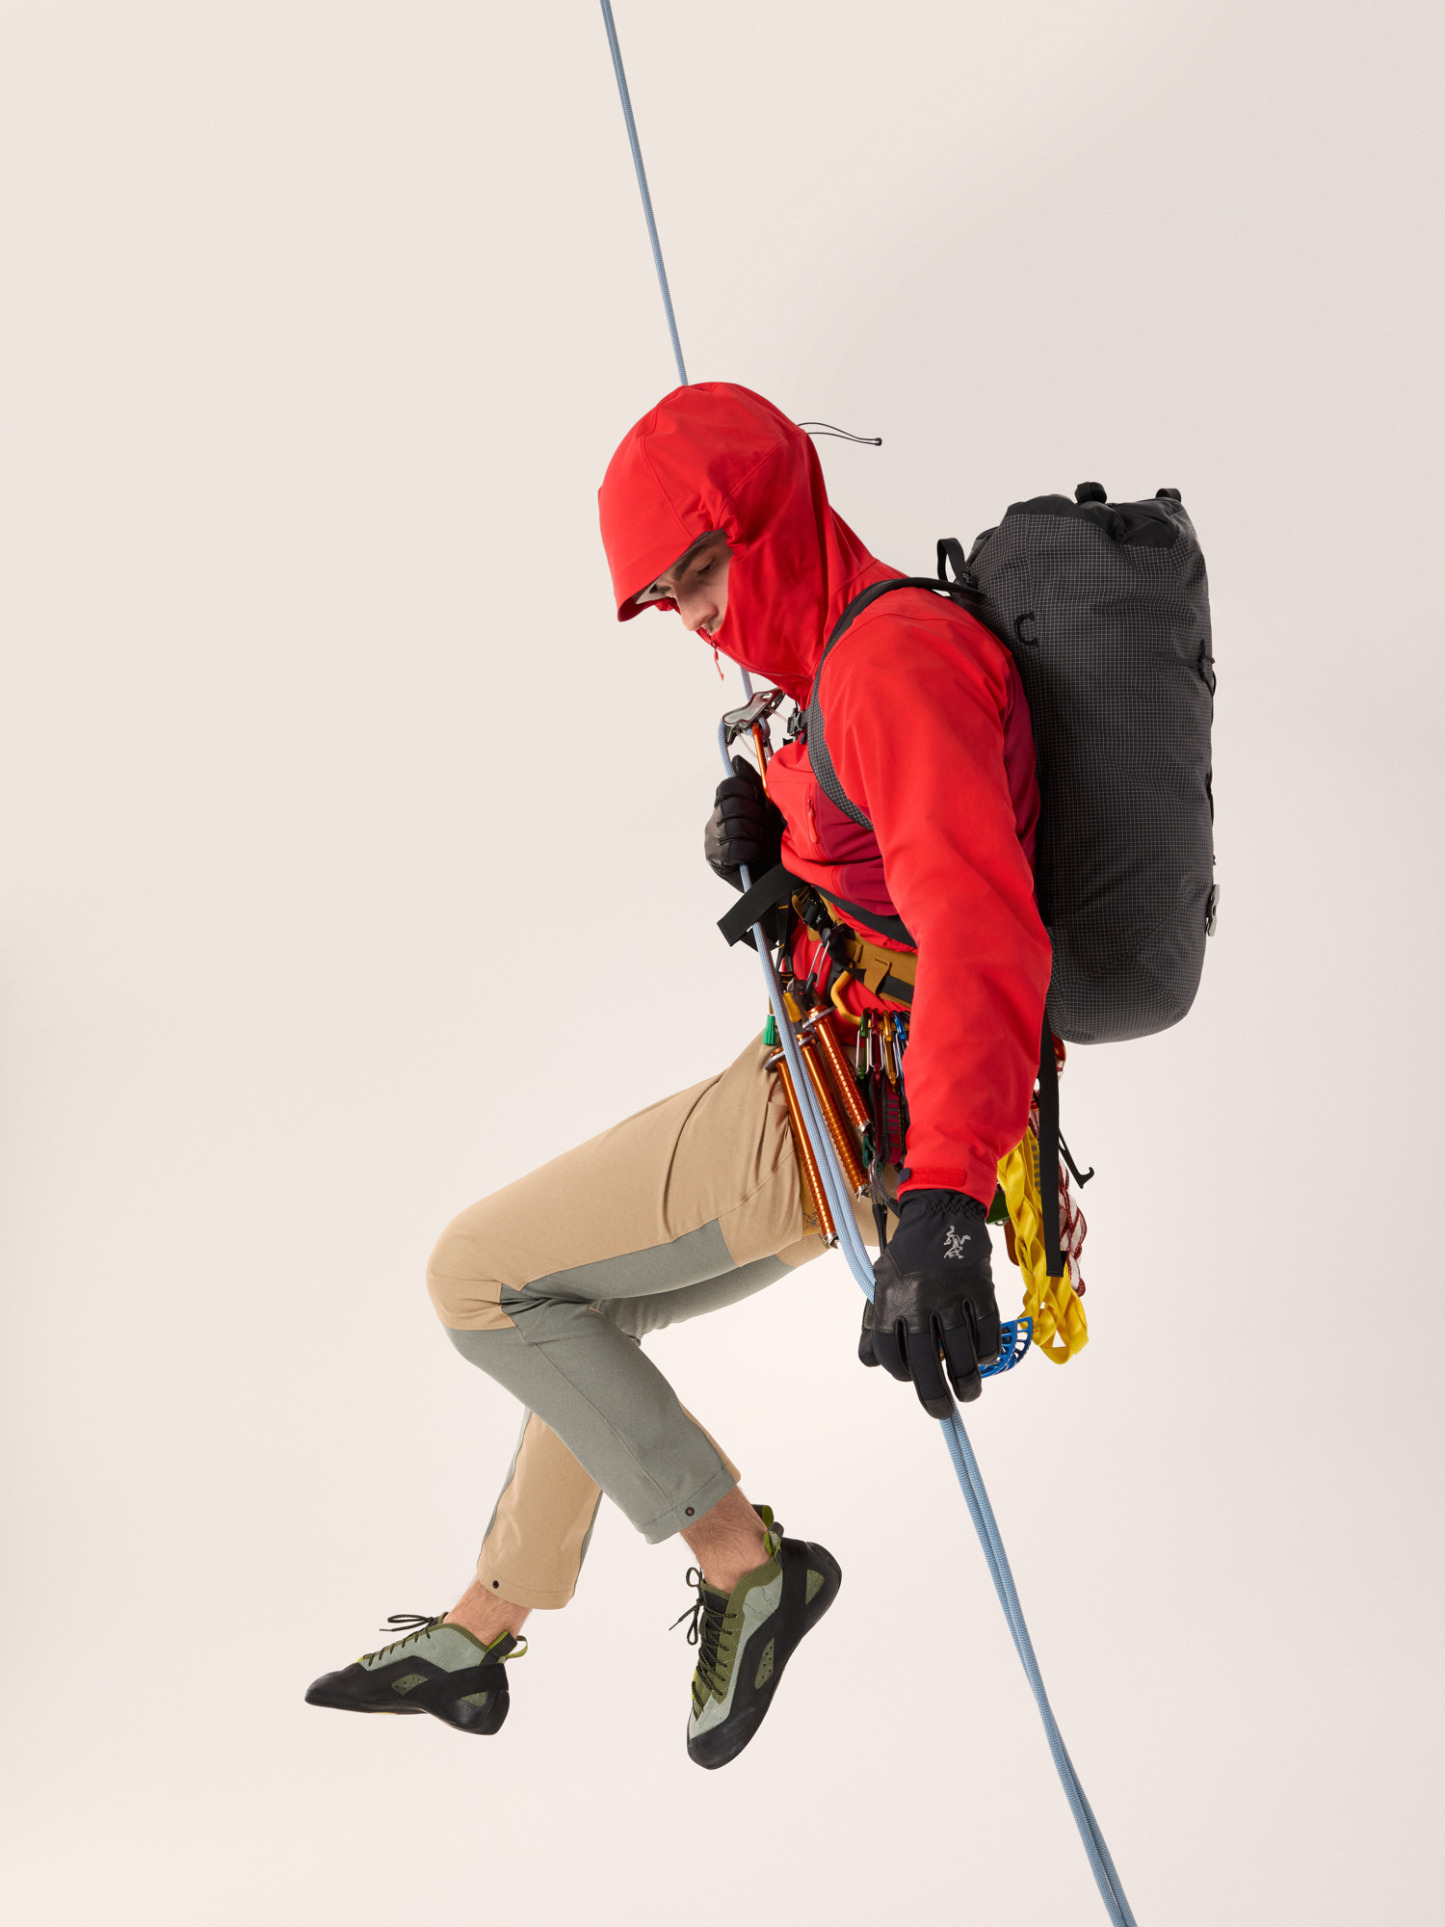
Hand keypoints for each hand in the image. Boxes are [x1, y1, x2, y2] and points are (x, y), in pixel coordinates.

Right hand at [703, 756, 783, 887]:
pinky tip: (755, 853)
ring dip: (755, 834)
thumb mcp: (768, 807)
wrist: (777, 873)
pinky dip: (751, 850)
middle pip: (731, 805)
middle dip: (755, 814)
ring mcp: (713, 840)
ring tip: (761, 842)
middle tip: (763, 825)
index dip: (746, 789)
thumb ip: (754, 782)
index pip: (727, 786)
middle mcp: (715, 821)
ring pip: (734, 826)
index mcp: (725, 805)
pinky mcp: (717, 860)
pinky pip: (735, 847)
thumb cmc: (771, 840)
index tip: (759, 798)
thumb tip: (737, 760)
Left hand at [859, 1190, 1000, 1415]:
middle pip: (923, 1363)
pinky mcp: (979, 1291)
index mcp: (890, 1301)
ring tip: (968, 1393)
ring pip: (960, 1353)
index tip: (910, 1379)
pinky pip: (986, 1332)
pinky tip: (983, 1358)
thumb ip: (876, 1322)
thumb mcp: (883, 1283)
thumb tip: (871, 1362)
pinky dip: (986, 1351)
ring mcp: (951, 1298)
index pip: (887, 1352)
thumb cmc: (908, 1254)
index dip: (898, 1372)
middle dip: (933, 1395)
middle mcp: (918, 1303)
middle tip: (941, 1411)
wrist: (940, 1214)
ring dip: (966, 1381)